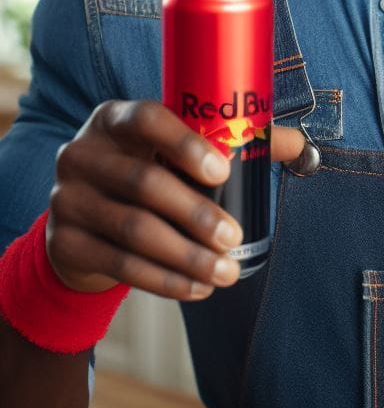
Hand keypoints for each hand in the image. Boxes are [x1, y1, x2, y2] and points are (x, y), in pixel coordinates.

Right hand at [45, 100, 305, 298]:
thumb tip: (295, 144)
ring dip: (186, 256)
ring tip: (224, 271)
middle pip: (144, 183)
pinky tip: (196, 288)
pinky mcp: (64, 243)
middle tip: (233, 238)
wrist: (85, 219)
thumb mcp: (177, 150)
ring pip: (134, 230)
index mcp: (115, 119)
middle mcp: (83, 153)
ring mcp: (67, 198)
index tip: (223, 171)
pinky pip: (120, 265)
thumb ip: (235, 141)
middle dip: (197, 215)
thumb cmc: (149, 170)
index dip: (185, 144)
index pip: (147, 118)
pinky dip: (164, 280)